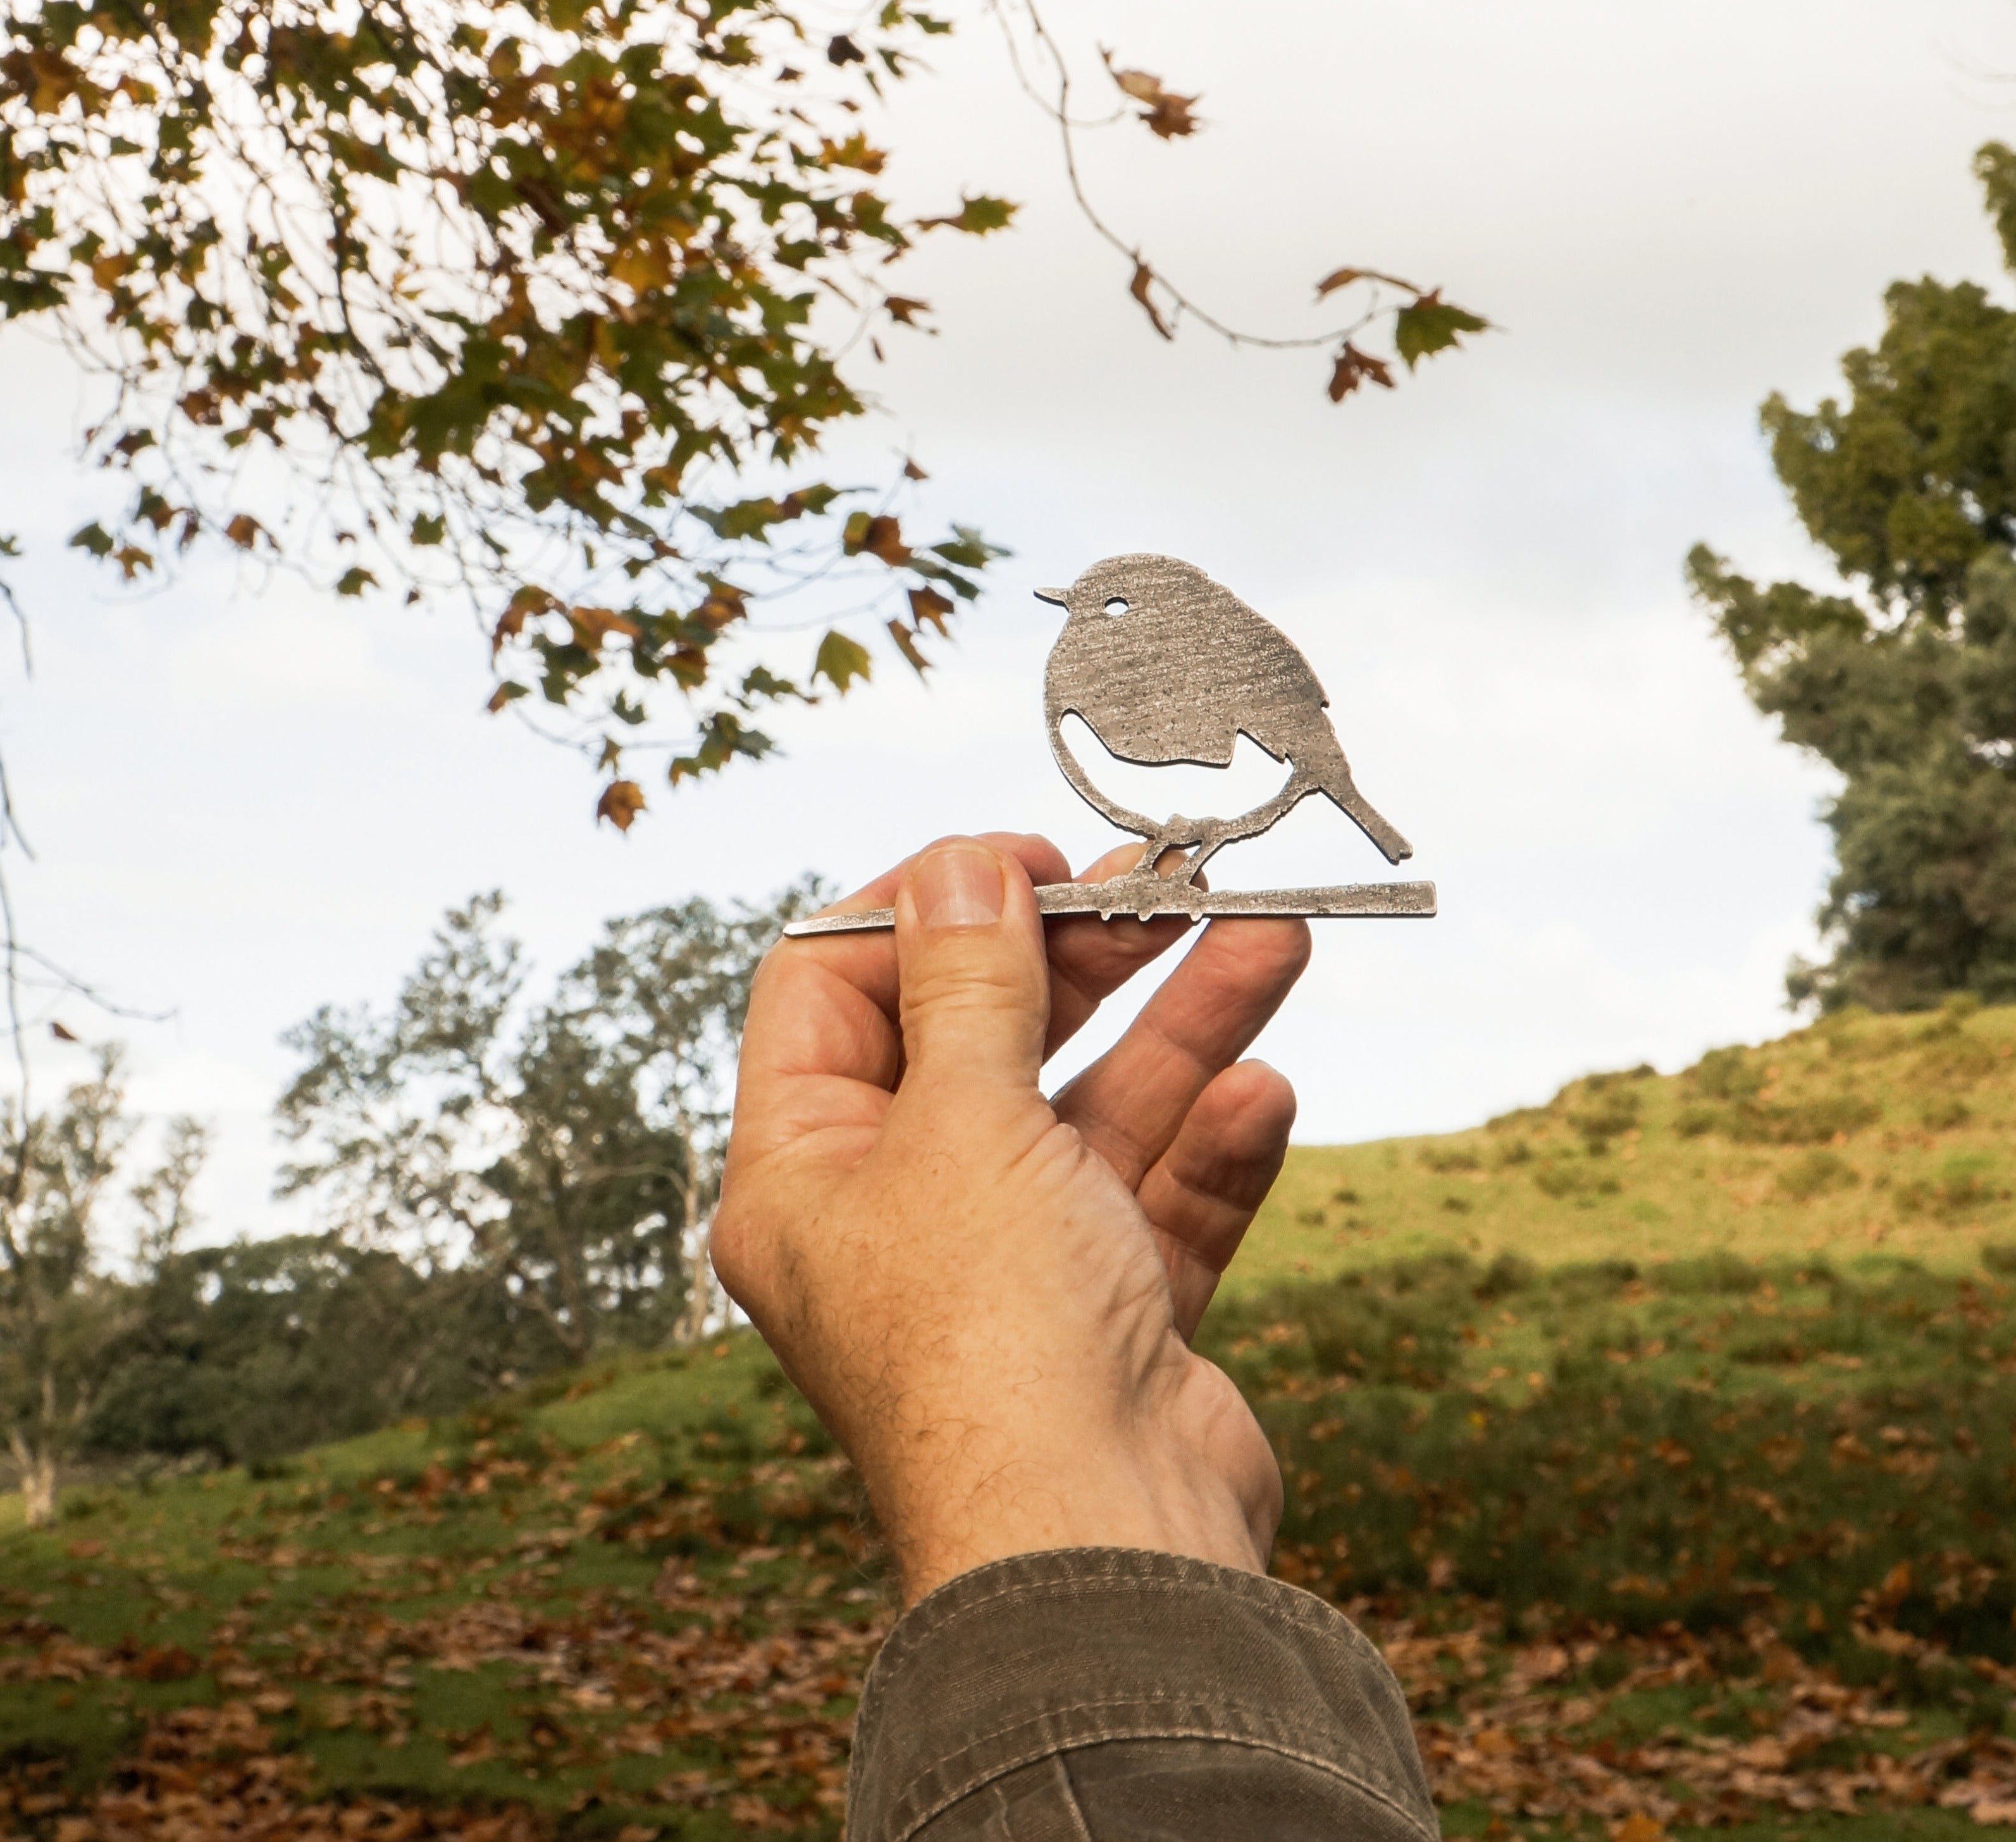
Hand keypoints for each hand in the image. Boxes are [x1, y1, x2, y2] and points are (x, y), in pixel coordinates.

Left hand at [712, 834, 1309, 1603]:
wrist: (1102, 1557)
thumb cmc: (991, 1342)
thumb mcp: (966, 1122)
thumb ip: (971, 985)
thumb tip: (954, 864)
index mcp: (806, 1170)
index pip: (833, 991)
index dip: (919, 908)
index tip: (1018, 860)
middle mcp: (898, 1215)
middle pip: (983, 1038)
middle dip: (1079, 955)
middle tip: (1166, 879)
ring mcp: (1009, 1268)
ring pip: (1093, 1110)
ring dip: (1179, 1025)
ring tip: (1268, 935)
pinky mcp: (1109, 1316)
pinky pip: (1158, 1202)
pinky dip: (1210, 1147)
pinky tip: (1261, 1094)